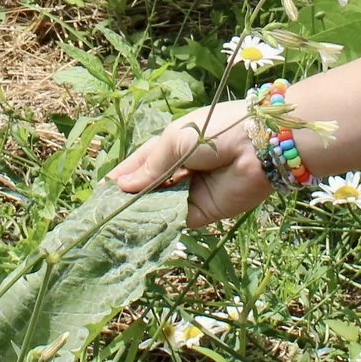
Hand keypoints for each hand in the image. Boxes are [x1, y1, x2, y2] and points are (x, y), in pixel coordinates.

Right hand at [108, 102, 267, 226]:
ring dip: (140, 213)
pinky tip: (138, 230)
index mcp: (172, 145)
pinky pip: (176, 220)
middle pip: (149, 187)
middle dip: (129, 197)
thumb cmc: (215, 130)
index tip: (101, 190)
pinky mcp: (203, 212)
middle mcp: (180, 169)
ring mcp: (191, 192)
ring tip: (114, 224)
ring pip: (159, 206)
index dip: (122, 175)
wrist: (258, 146)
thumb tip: (123, 186)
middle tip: (103, 213)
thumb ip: (150, 166)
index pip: (141, 163)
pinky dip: (159, 224)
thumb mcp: (175, 141)